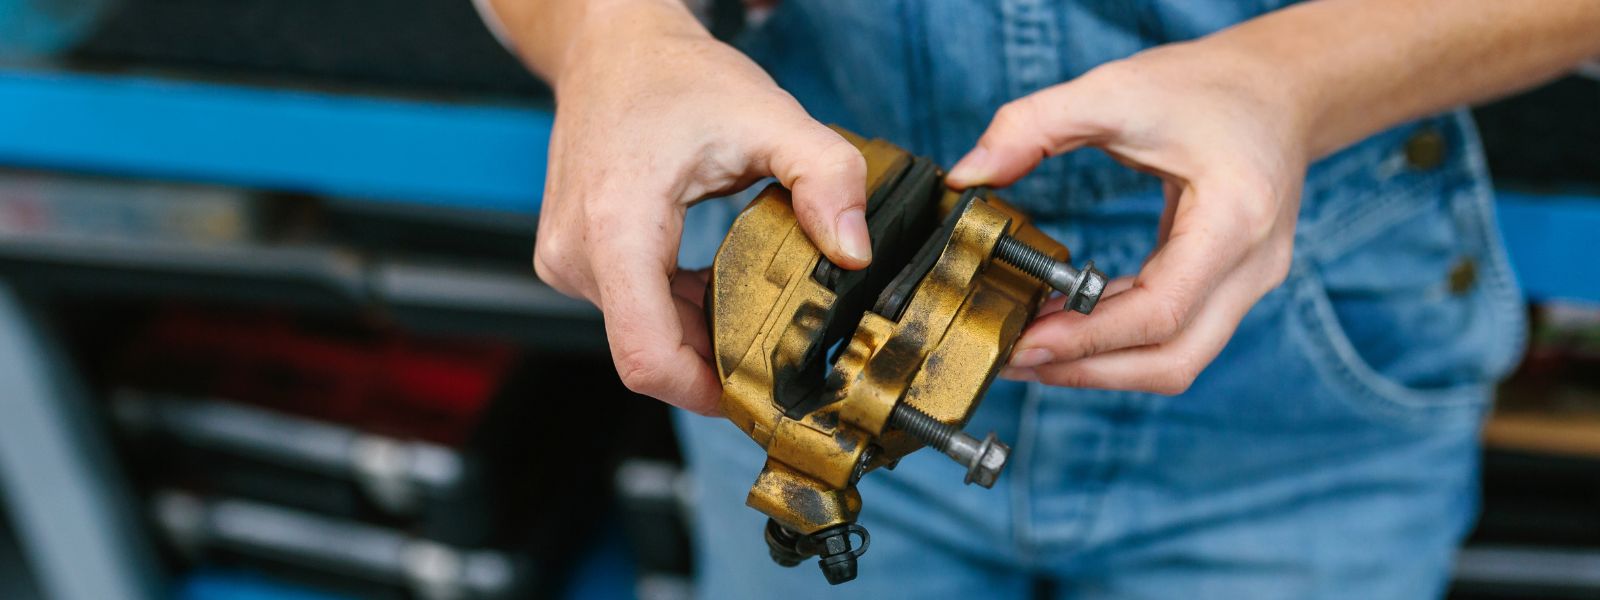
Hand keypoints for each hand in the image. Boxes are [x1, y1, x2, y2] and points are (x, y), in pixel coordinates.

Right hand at [534, 4, 869, 413]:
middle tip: (780, 356)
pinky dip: (677, 312)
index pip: (646, 356)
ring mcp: (566, 260)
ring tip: (754, 313)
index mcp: (615, 226)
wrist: (613, 46)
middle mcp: (576, 253)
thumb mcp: (770, 116)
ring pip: (641, 336)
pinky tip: (716, 289)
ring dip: (698, 335)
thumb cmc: (677, 77)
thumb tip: (855, 252)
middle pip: (650, 353)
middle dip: (716, 363)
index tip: (758, 396)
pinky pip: (630, 312)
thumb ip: (827, 178)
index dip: (705, 392)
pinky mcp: (571, 260)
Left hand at [946, 41, 1306, 393]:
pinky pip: (1175, 335)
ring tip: (1029, 347)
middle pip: (1174, 359)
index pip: (1161, 312)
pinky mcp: (1230, 289)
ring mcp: (1248, 285)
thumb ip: (1034, 125)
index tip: (1025, 343)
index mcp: (1234, 219)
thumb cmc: (1207, 86)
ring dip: (1101, 364)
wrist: (1280, 86)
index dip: (1088, 339)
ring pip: (1176, 359)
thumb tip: (968, 174)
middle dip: (1089, 371)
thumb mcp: (1115, 89)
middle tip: (1015, 359)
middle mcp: (1253, 267)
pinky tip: (1065, 322)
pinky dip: (1118, 340)